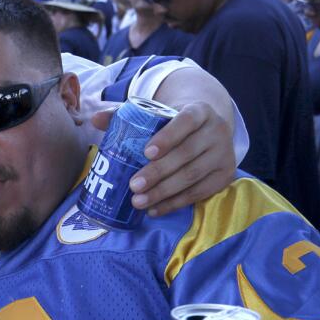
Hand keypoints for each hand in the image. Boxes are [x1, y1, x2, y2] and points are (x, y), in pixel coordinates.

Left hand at [90, 101, 234, 216]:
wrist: (205, 131)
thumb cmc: (172, 123)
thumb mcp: (155, 114)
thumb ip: (126, 115)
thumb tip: (95, 119)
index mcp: (200, 111)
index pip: (186, 121)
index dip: (168, 137)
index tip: (146, 152)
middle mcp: (217, 131)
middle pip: (187, 154)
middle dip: (158, 172)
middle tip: (133, 185)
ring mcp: (224, 154)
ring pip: (193, 176)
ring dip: (164, 192)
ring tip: (138, 201)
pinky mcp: (224, 176)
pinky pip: (199, 193)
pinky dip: (175, 203)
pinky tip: (154, 209)